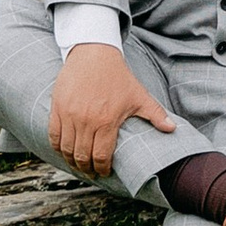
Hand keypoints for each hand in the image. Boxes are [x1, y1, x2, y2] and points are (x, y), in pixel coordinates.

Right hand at [48, 41, 178, 178]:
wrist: (94, 53)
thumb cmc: (117, 76)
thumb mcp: (139, 95)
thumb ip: (155, 114)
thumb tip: (172, 129)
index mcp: (107, 121)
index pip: (101, 156)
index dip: (103, 168)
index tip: (104, 171)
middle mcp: (86, 121)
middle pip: (83, 156)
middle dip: (87, 168)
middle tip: (91, 172)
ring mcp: (70, 115)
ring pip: (67, 149)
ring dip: (72, 160)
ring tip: (78, 164)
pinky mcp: (58, 108)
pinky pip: (54, 135)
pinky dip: (57, 147)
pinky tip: (64, 150)